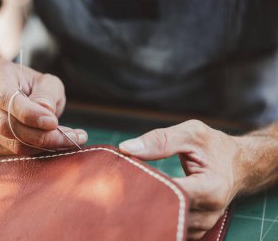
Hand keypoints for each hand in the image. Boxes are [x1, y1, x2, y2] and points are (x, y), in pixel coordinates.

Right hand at [0, 58, 87, 155]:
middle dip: (42, 135)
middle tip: (71, 137)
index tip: (53, 122)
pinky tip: (53, 145)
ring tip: (70, 140)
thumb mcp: (47, 82)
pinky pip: (9, 154)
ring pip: (9, 142)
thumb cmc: (36, 86)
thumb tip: (46, 113)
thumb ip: (46, 94)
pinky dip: (34, 152)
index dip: (29, 114)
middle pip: (6, 125)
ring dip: (43, 146)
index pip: (6, 98)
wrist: (22, 96)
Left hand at [119, 120, 243, 239]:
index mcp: (211, 187)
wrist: (238, 164)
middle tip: (123, 188)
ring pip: (167, 225)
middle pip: (167, 213)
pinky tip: (146, 203)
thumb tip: (125, 148)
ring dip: (148, 211)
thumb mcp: (191, 133)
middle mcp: (209, 212)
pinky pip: (172, 228)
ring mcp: (203, 224)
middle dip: (143, 200)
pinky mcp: (195, 229)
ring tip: (134, 194)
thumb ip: (160, 140)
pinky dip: (157, 217)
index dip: (147, 185)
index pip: (171, 193)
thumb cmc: (214, 146)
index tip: (127, 177)